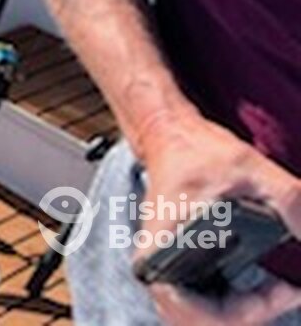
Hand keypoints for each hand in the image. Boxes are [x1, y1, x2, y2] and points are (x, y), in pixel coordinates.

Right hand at [134, 113, 300, 324]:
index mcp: (164, 247)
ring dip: (245, 313)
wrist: (170, 136)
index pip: (201, 314)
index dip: (251, 312)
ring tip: (276, 291)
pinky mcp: (173, 268)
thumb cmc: (198, 150)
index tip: (285, 289)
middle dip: (252, 315)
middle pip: (203, 323)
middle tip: (284, 291)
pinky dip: (236, 307)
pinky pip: (202, 308)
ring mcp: (163, 269)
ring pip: (203, 320)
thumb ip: (292, 203)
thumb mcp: (252, 169)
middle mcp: (155, 265)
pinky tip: (262, 288)